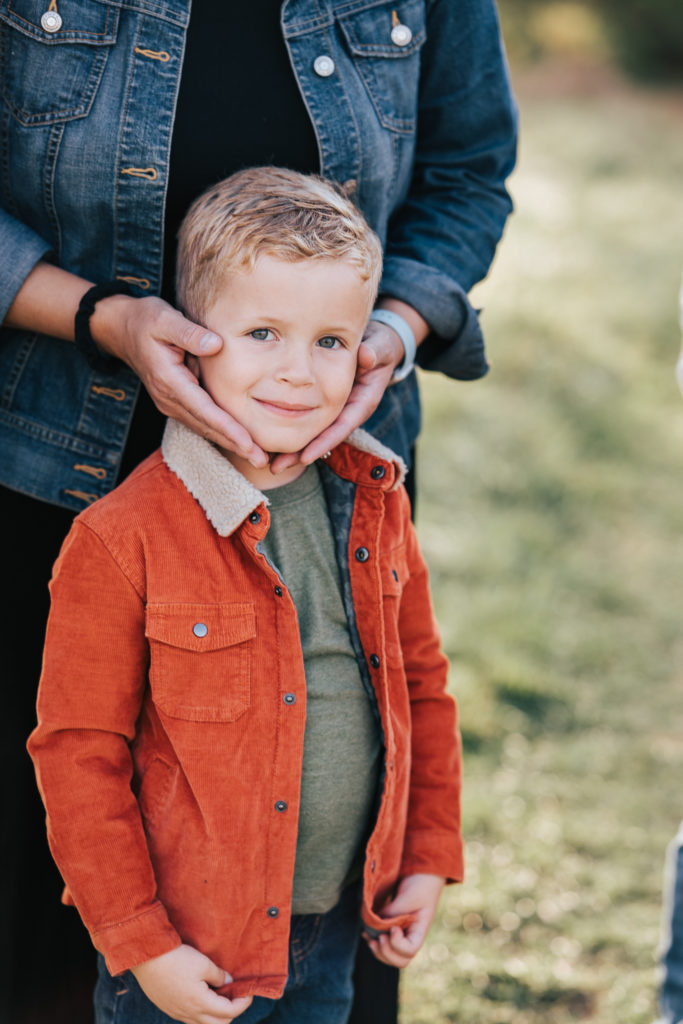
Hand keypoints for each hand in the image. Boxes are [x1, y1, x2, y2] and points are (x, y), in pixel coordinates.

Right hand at [91, 293, 267, 466]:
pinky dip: (221, 433)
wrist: (122, 329)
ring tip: (258, 457)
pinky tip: (241, 442)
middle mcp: (169, 399)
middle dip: (235, 445)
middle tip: (262, 460)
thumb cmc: (146, 320)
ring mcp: (171, 403)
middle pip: (207, 427)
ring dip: (231, 444)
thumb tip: (216, 345)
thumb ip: (190, 333)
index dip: (227, 428)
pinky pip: (201, 422)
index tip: (248, 443)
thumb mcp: (165, 318)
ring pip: (205, 429)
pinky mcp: (176, 402)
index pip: (204, 410)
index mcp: (169, 381)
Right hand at [131, 943, 252, 1023]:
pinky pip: (191, 1018)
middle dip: (232, 1012)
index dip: (243, 1003)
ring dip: (216, 1014)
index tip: (249, 992)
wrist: (147, 958)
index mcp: (200, 1004)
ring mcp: (178, 1013)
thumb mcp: (204, 963)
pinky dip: (203, 1012)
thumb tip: (229, 984)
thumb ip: (220, 976)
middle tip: (237, 995)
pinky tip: (203, 995)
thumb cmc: (177, 959)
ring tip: (221, 995)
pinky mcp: (170, 1008)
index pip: (229, 1012)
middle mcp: (189, 1014)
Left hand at [269, 317, 403, 473]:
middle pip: (324, 437)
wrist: (378, 347)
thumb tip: (367, 355)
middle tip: (276, 466)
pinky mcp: (327, 406)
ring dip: (293, 449)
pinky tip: (272, 441)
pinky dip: (293, 432)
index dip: (324, 442)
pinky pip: (310, 422)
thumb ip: (373, 352)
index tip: (306, 457)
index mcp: (362, 402)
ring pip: (314, 433)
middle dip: (301, 453)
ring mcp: (337, 411)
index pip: (342, 426)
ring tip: (269, 463)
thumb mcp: (379, 347)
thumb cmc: (378, 346)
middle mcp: (349, 411)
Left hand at [364, 873, 444, 968]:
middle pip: (400, 961)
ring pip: (390, 956)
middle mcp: (411, 936)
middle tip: (379, 937)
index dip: (397, 944)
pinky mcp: (393, 928)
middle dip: (385, 953)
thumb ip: (393, 912)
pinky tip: (365, 933)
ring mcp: (403, 934)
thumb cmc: (420, 884)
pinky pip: (383, 944)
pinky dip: (373, 942)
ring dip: (377, 950)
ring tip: (368, 936)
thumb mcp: (408, 896)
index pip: (410, 951)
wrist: (422, 874)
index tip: (393, 927)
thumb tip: (374, 925)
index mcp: (420, 930)